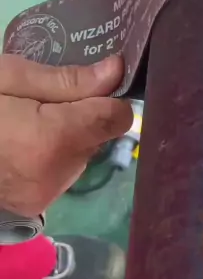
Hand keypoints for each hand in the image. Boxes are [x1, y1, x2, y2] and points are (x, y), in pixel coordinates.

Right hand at [0, 54, 132, 215]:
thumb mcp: (6, 77)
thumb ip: (64, 80)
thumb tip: (115, 72)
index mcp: (51, 140)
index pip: (116, 118)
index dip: (107, 96)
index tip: (90, 83)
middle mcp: (57, 174)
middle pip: (99, 136)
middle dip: (80, 115)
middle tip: (39, 101)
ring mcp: (45, 195)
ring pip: (81, 154)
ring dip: (65, 136)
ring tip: (23, 122)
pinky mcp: (34, 206)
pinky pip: (61, 171)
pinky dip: (49, 155)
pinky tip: (18, 144)